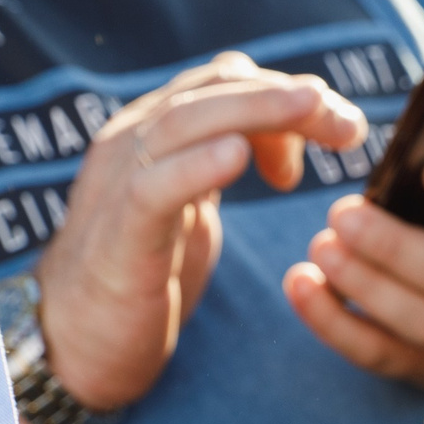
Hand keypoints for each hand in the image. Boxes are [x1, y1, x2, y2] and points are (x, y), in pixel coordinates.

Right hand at [32, 53, 367, 418]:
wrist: (76, 341)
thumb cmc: (138, 274)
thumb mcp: (188, 208)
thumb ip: (217, 168)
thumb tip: (276, 146)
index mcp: (154, 133)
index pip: (222, 83)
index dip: (284, 94)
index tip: (338, 131)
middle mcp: (133, 142)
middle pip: (213, 91)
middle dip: (286, 97)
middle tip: (347, 121)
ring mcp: (120, 182)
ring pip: (187, 122)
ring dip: (256, 111)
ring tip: (309, 106)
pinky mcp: (120, 234)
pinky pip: (156, 186)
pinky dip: (197, 165)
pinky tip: (239, 156)